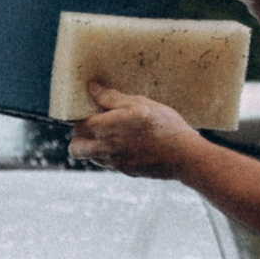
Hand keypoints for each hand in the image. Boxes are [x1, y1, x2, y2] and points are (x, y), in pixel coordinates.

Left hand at [66, 83, 204, 178]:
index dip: (80, 117)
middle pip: (76, 148)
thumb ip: (111, 97)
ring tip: (111, 134)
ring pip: (91, 158)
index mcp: (106, 129)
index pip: (78, 125)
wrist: (183, 155)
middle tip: (93, 125)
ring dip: (93, 147)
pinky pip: (108, 163)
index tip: (90, 110)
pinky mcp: (126, 171)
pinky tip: (127, 143)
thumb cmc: (162, 125)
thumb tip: (92, 87)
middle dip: (79, 137)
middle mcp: (106, 149)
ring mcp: (115, 163)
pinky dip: (110, 154)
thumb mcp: (138, 103)